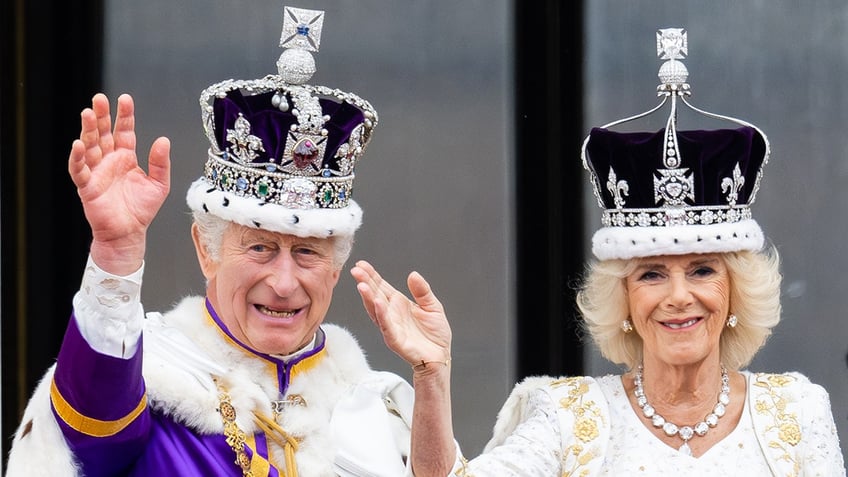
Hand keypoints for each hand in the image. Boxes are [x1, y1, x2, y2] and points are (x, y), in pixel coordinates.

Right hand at [68, 93, 170, 274]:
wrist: (129, 233)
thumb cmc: (141, 210)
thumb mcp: (159, 184)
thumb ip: (160, 163)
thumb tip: (163, 140)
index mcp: (126, 158)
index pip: (124, 131)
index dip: (124, 115)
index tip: (125, 99)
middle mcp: (109, 161)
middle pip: (103, 133)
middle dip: (101, 116)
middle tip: (99, 98)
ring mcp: (97, 172)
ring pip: (90, 146)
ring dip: (87, 130)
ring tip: (88, 113)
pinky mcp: (87, 186)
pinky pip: (79, 169)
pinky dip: (78, 157)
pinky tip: (78, 144)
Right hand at [351, 260, 451, 371]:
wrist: (440, 356)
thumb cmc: (435, 334)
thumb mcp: (432, 306)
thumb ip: (422, 291)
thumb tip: (413, 274)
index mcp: (399, 304)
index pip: (381, 287)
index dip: (372, 275)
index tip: (361, 264)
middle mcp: (391, 314)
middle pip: (375, 295)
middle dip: (365, 283)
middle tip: (356, 270)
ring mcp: (391, 326)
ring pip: (376, 310)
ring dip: (368, 298)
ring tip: (362, 285)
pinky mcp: (395, 339)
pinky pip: (386, 326)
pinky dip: (381, 314)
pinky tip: (377, 303)